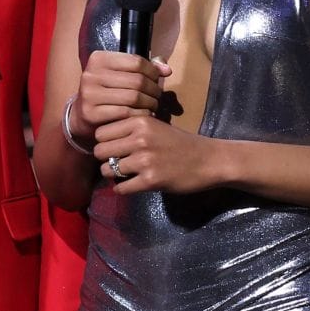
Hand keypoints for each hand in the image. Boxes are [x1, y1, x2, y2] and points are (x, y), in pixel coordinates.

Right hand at [72, 51, 170, 145]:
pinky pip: (126, 113)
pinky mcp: (91, 113)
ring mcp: (89, 94)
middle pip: (137, 80)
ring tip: (153, 105)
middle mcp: (91, 74)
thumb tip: (167, 70)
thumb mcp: (122, 73)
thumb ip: (146, 67)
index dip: (153, 72)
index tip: (156, 80)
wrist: (82, 114)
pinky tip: (144, 115)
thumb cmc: (108, 91)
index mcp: (99, 59)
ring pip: (134, 97)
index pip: (137, 61)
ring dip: (150, 103)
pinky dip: (140, 115)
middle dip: (153, 89)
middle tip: (157, 96)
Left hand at [93, 112, 222, 195]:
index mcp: (140, 121)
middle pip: (100, 151)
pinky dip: (123, 189)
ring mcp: (145, 160)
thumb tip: (103, 139)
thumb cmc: (182, 143)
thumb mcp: (156, 126)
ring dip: (114, 175)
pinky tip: (133, 185)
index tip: (114, 148)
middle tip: (117, 163)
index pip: (101, 132)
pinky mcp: (151, 180)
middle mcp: (140, 138)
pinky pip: (121, 188)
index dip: (105, 142)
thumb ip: (132, 129)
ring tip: (126, 174)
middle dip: (106, 159)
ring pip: (108, 170)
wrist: (209, 160)